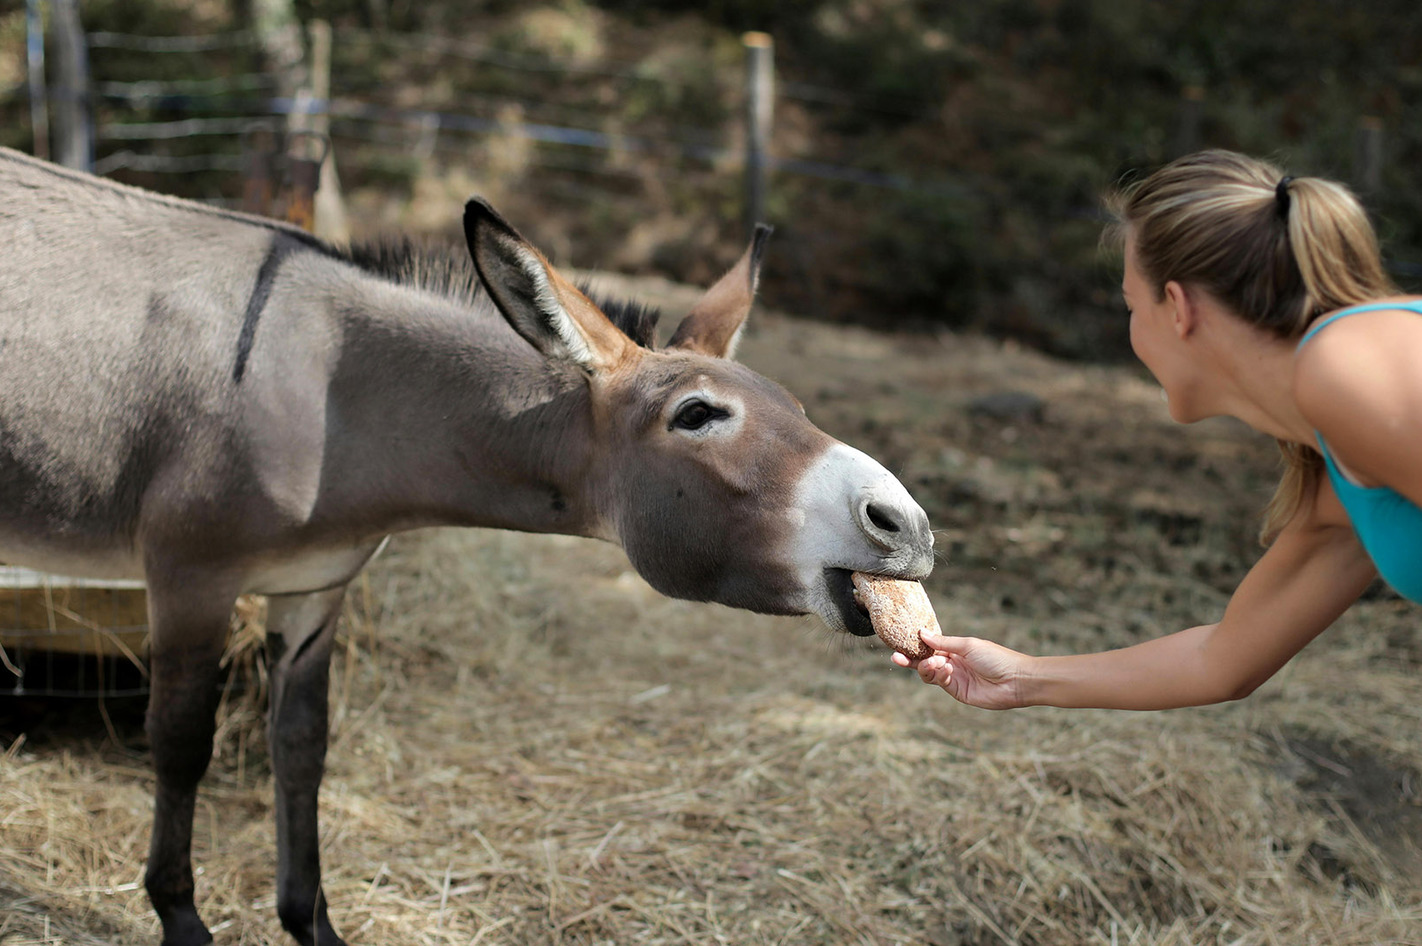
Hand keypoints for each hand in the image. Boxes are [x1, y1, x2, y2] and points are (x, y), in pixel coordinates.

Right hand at [890, 631, 1031, 709]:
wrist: (1016, 680)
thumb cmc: (996, 658)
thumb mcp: (968, 645)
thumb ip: (943, 642)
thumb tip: (922, 633)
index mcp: (955, 648)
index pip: (930, 646)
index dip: (915, 645)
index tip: (900, 642)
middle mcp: (952, 663)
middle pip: (924, 661)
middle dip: (910, 659)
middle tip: (896, 656)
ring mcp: (954, 678)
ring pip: (929, 674)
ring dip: (926, 667)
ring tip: (933, 664)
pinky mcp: (957, 692)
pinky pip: (940, 683)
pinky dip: (939, 675)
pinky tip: (946, 669)